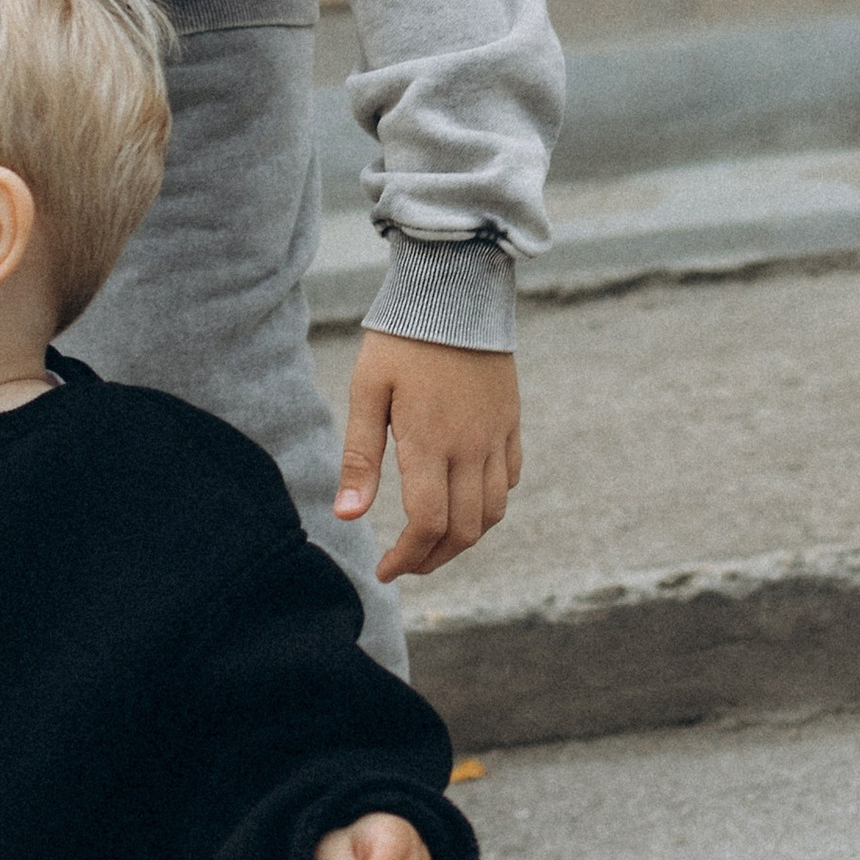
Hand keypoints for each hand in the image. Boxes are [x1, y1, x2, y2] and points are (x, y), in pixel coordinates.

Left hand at [334, 333, 520, 583]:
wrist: (456, 288)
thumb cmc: (401, 337)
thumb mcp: (367, 391)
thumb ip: (360, 457)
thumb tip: (348, 516)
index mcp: (430, 442)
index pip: (427, 525)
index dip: (406, 559)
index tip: (384, 571)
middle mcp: (470, 446)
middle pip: (465, 531)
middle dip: (433, 559)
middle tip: (405, 564)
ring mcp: (496, 435)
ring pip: (494, 512)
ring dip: (465, 538)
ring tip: (433, 541)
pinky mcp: (511, 420)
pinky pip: (509, 478)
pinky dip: (490, 503)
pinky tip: (464, 498)